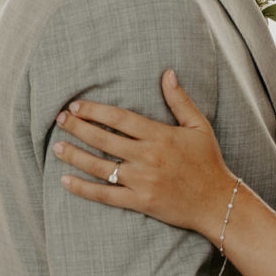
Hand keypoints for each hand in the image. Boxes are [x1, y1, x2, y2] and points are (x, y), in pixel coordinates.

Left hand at [54, 71, 234, 239]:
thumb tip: (167, 73)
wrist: (218, 202)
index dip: (94, 110)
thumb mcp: (199, 127)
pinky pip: (105, 195)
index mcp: (160, 136)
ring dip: (75, 155)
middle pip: (103, 139)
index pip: (119, 119)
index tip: (76, 105)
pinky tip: (65, 180)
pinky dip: (83, 188)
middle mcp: (147, 157)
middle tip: (60, 119)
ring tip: (57, 146)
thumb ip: (180, 100)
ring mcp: (142, 180)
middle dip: (78, 127)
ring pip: (99, 166)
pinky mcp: (140, 201)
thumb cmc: (209, 163)